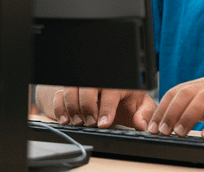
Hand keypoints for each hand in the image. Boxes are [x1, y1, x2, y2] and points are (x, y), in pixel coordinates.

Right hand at [35, 85, 156, 129]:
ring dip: (72, 107)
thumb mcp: (140, 105)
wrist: (111, 96)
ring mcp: (83, 83)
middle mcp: (100, 80)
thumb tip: (143, 124)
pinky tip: (65, 120)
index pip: (111, 91)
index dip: (106, 108)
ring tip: (78, 122)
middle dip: (87, 107)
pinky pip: (59, 94)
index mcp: (119, 83)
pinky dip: (60, 107)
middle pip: (88, 87)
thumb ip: (144, 114)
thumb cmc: (126, 101)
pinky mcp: (70, 89)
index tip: (103, 124)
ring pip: (71, 89)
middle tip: (90, 124)